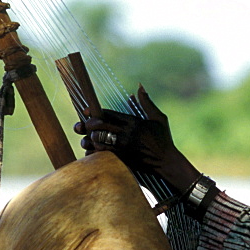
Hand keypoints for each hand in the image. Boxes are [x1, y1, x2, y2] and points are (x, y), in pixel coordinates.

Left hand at [73, 86, 196, 189]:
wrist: (167, 163)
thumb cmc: (164, 140)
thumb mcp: (159, 119)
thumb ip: (147, 102)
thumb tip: (139, 86)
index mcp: (133, 122)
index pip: (108, 114)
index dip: (94, 112)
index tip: (86, 112)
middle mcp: (127, 134)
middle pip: (100, 126)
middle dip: (87, 125)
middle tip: (82, 126)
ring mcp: (123, 148)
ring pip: (98, 141)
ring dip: (88, 140)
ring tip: (85, 140)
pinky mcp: (122, 159)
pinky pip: (101, 155)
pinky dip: (93, 153)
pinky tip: (92, 151)